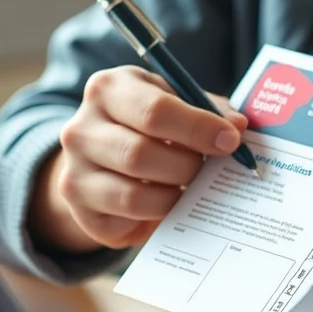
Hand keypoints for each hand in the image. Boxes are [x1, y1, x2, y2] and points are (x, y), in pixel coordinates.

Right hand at [30, 65, 247, 252]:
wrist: (101, 159)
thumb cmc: (147, 125)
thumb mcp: (174, 103)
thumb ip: (208, 111)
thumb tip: (238, 127)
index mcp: (108, 89)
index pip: (155, 111)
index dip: (198, 128)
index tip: (230, 141)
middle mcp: (80, 129)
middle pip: (140, 155)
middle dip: (187, 167)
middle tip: (207, 170)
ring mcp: (74, 172)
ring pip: (134, 196)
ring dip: (174, 196)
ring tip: (189, 188)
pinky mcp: (80, 211)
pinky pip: (127, 222)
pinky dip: (156, 217)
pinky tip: (166, 204)